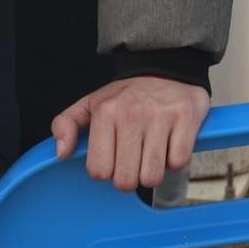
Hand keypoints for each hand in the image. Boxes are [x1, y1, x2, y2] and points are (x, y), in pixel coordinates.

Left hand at [50, 75, 210, 191]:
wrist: (166, 66)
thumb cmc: (127, 95)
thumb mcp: (91, 104)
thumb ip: (66, 124)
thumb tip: (61, 153)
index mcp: (105, 111)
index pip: (99, 171)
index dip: (107, 171)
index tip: (114, 158)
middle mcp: (131, 113)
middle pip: (126, 180)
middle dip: (130, 176)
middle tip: (134, 158)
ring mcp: (160, 115)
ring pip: (152, 177)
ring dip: (152, 171)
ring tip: (152, 152)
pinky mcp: (186, 117)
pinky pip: (178, 162)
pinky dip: (175, 159)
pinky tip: (170, 143)